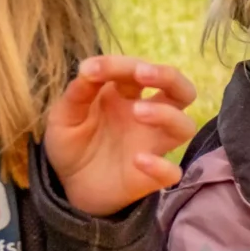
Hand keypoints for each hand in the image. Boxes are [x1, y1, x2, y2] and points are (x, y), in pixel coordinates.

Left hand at [42, 55, 197, 216]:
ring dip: (167, 114)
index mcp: (128, 95)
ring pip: (185, 126)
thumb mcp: (64, 115)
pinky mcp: (153, 176)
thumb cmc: (72, 143)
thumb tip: (88, 68)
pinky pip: (172, 171)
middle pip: (181, 90)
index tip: (90, 70)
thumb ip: (77, 92)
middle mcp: (149, 116)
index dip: (118, 65)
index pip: (137, 70)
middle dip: (168, 76)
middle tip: (143, 74)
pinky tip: (137, 160)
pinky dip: (160, 165)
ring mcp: (154, 145)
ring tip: (137, 112)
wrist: (70, 185)